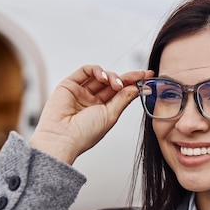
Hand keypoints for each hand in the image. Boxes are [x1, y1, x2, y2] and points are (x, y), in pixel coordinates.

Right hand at [29, 65, 152, 163]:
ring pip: (101, 76)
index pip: (121, 93)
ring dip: (112, 76)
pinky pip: (85, 71)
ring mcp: (82, 92)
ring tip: (117, 84)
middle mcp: (93, 100)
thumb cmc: (84, 134)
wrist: (62, 138)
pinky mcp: (69, 84)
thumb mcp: (111, 116)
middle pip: (113, 83)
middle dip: (127, 78)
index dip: (134, 84)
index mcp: (104, 110)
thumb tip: (137, 87)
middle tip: (140, 76)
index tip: (148, 77)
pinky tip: (104, 77)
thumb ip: (123, 99)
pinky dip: (97, 70)